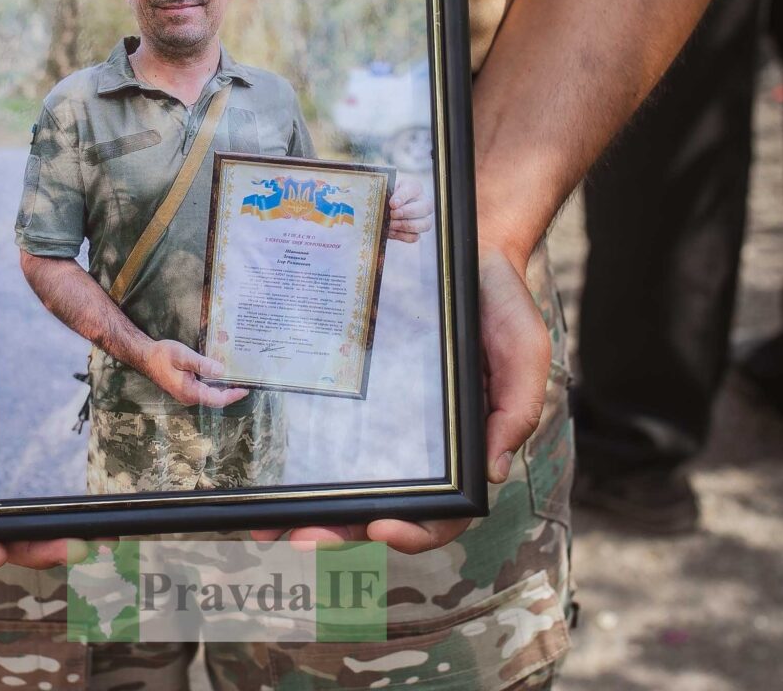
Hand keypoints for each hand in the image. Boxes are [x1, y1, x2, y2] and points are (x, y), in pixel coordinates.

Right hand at [139, 339, 249, 407]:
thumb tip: (221, 371)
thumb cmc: (162, 355)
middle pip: (215, 399)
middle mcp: (189, 397)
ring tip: (236, 377)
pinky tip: (221, 374)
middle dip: (231, 392)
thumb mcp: (183, 356)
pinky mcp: (185, 388)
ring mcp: (187, 394)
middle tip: (245, 381)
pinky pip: (204, 390)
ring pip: (210, 395)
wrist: (145, 357)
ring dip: (223, 388)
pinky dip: (215, 384)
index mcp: (190, 392)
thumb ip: (202, 364)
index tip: (246, 389)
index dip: (233, 395)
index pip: (217, 399)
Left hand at [251, 245, 548, 553]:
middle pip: (376, 504)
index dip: (415, 531)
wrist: (462, 246)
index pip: (442, 512)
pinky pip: (317, 424)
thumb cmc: (502, 306)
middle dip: (338, 528)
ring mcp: (376, 417)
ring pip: (338, 477)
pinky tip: (256, 457)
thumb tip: (494, 473)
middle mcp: (415, 443)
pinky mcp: (348, 386)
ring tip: (262, 521)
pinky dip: (288, 450)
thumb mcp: (526, 353)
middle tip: (299, 537)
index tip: (381, 526)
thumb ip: (517, 410)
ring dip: (300, 504)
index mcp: (462, 448)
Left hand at [384, 176, 433, 243]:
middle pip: (426, 208)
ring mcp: (422, 219)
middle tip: (392, 214)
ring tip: (391, 224)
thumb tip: (394, 205)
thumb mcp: (384, 190)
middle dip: (407, 212)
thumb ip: (387, 194)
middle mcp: (423, 202)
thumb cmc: (383, 196)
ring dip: (406, 225)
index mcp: (414, 188)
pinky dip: (402, 236)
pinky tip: (391, 231)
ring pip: (425, 224)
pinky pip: (414, 237)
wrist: (379, 208)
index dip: (403, 197)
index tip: (392, 204)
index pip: (413, 189)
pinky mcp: (416, 232)